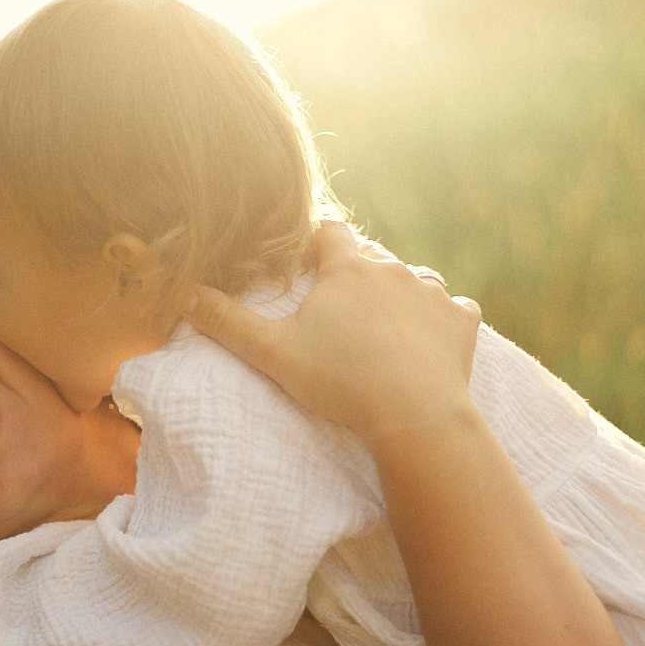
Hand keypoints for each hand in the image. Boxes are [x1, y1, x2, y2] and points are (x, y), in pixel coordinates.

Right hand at [183, 221, 480, 448]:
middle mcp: (393, 269)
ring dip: (401, 292)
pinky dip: (445, 318)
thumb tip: (183, 295)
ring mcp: (432, 293)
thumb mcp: (272, 353)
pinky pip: (457, 307)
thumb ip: (226, 322)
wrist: (413, 413)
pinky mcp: (462, 322)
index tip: (307, 256)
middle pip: (372, 255)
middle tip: (340, 301)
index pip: (328, 231)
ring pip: (416, 277)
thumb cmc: (339, 381)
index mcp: (347, 268)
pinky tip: (434, 337)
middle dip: (356, 270)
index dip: (316, 241)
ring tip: (386, 321)